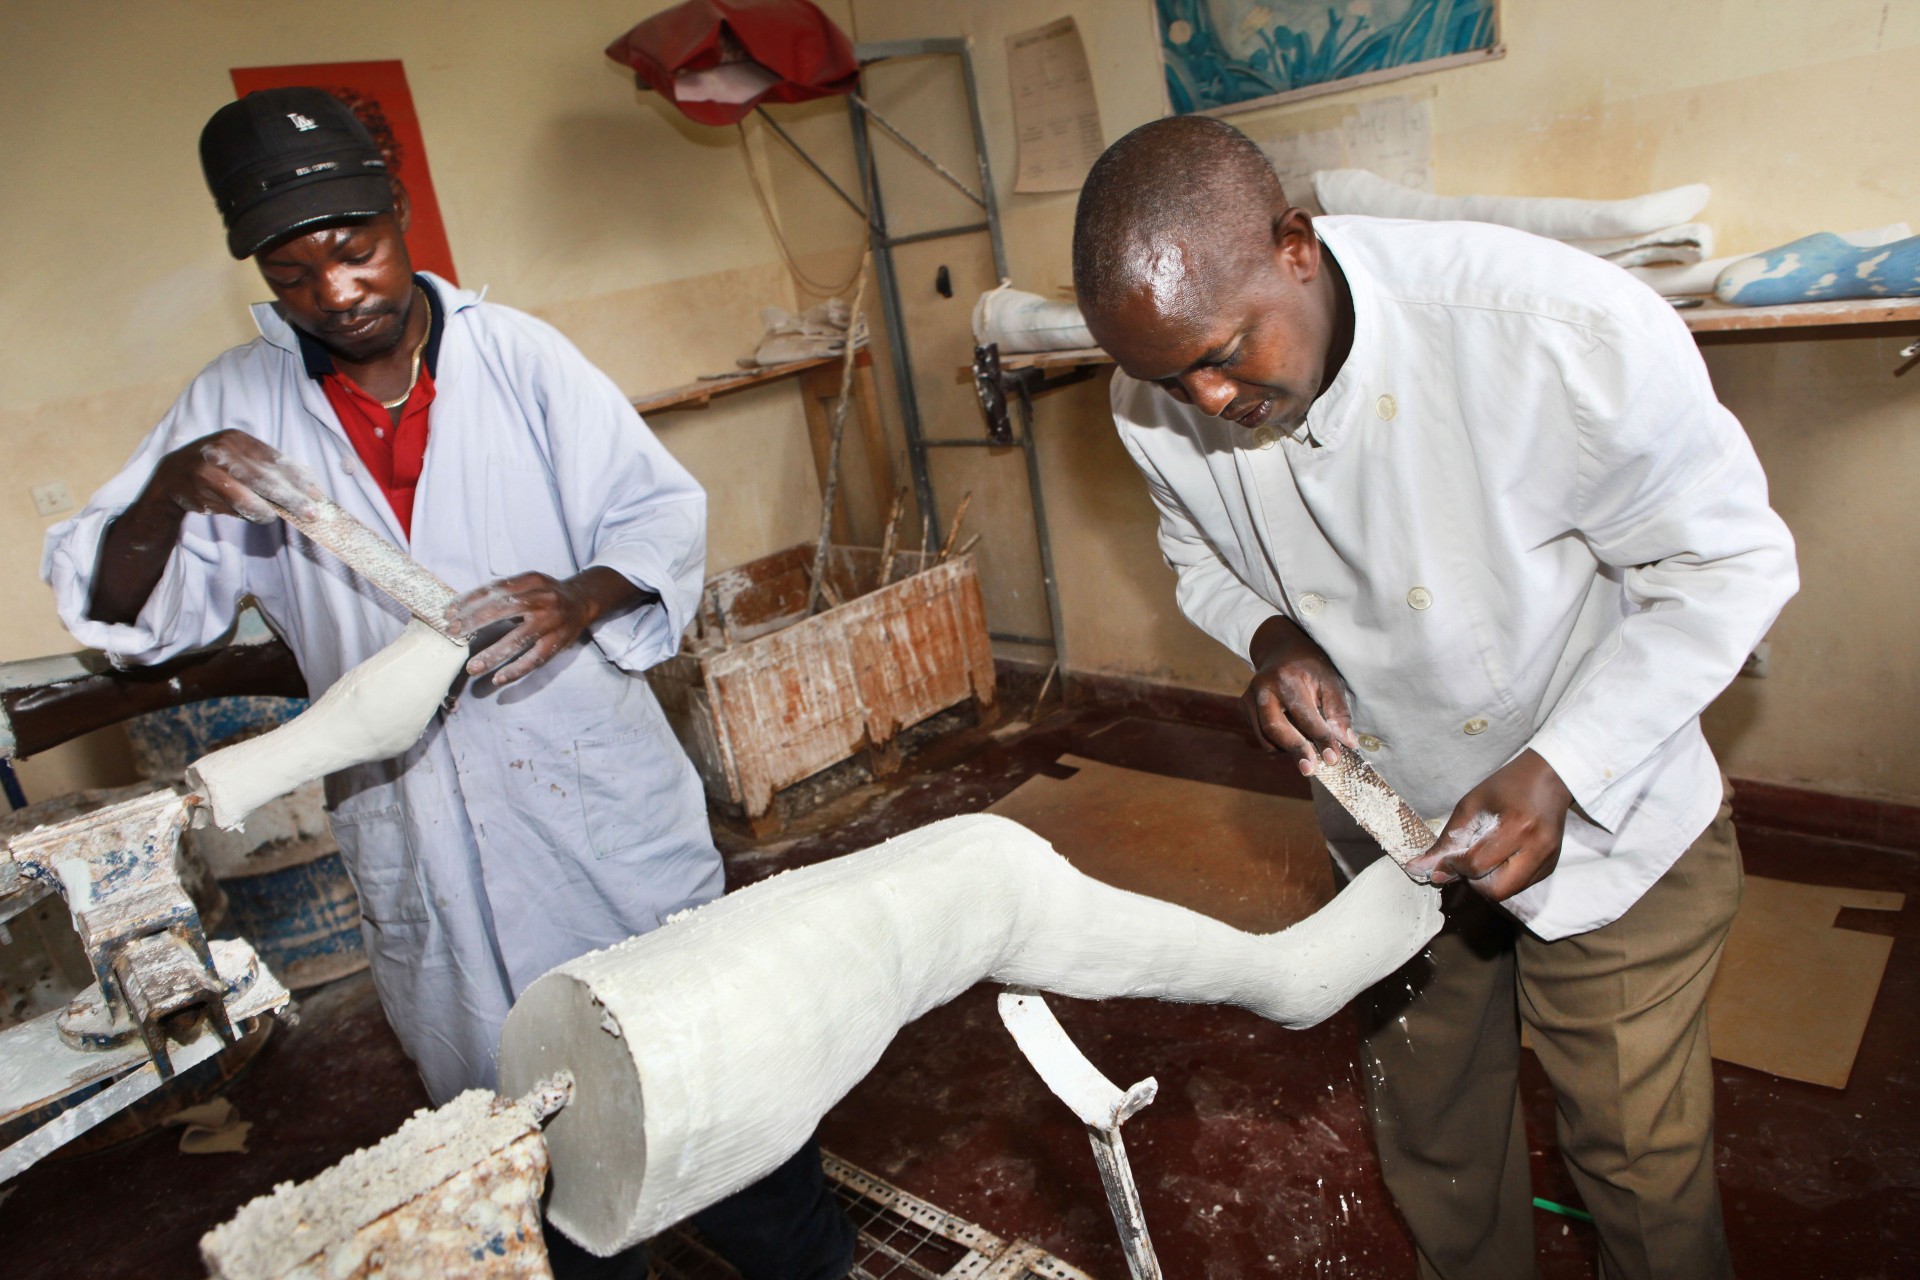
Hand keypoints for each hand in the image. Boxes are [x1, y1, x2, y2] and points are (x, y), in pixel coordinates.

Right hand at [148, 430, 321, 523]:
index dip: (298, 478)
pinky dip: (249, 512)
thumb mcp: (239, 461)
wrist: (170, 477)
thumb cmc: (216, 471)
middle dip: (291, 497)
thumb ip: (267, 471)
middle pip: (264, 477)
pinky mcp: (198, 486)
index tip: (317, 493)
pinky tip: (262, 516)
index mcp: (237, 438)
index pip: (275, 459)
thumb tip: (307, 487)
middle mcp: (222, 448)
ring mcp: (207, 467)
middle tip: (312, 512)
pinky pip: (232, 504)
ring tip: (280, 517)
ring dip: (269, 509)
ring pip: (248, 493)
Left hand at [446, 567, 647, 686]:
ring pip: (519, 640)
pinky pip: (536, 659)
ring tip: (472, 667)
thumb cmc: (546, 593)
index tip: (448, 613)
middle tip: (453, 634)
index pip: (495, 589)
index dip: (470, 600)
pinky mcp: (558, 642)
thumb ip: (503, 592)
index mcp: (531, 581)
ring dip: (493, 654)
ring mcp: (552, 622)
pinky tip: (498, 679)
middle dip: (475, 622)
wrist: (583, 600)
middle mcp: (542, 599)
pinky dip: (517, 670)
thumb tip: (464, 608)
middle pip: (504, 610)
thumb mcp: (527, 583)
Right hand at [1241, 615, 1357, 775]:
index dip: (1320, 739)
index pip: (1304, 716)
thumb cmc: (1310, 668)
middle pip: (1274, 728)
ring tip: (1307, 748)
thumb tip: (1347, 743)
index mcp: (1286, 677)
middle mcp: (1262, 687)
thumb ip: (1339, 713)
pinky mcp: (1242, 706)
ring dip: (1287, 749)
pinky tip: (1293, 735)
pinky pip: (1261, 736)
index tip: (1334, 758)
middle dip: (1295, 750)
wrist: (1281, 650)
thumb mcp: (1330, 682)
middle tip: (1311, 769)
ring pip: (1265, 737)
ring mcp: (1248, 697)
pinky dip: (1278, 743)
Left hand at [1407, 750, 1572, 901]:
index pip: (1477, 865)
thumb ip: (1447, 841)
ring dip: (1487, 881)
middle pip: (1495, 890)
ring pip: (1507, 893)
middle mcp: (1537, 848)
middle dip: (1473, 880)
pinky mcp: (1551, 866)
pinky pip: (1520, 885)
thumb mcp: (1470, 806)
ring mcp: (1548, 860)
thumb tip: (1419, 869)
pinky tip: (1501, 855)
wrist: (1549, 777)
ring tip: (1485, 856)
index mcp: (1517, 827)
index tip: (1445, 858)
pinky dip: (1503, 877)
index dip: (1454, 866)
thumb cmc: (1506, 786)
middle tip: (1468, 859)